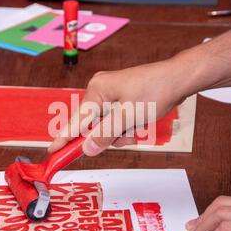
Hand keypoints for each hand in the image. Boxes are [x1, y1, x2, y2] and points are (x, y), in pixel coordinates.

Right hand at [48, 54, 197, 155]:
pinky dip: (126, 128)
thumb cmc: (155, 91)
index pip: (76, 121)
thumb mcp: (128, 116)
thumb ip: (105, 134)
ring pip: (106, 126)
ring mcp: (111, 95)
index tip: (52, 152)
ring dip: (120, 134)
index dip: (64, 139)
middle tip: (126, 135)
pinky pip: (116, 121)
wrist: (179, 78)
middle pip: (92, 125)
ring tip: (137, 128)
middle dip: (108, 136)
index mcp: (97, 90)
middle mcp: (100, 91)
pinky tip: (138, 124)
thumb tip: (86, 149)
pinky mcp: (121, 99)